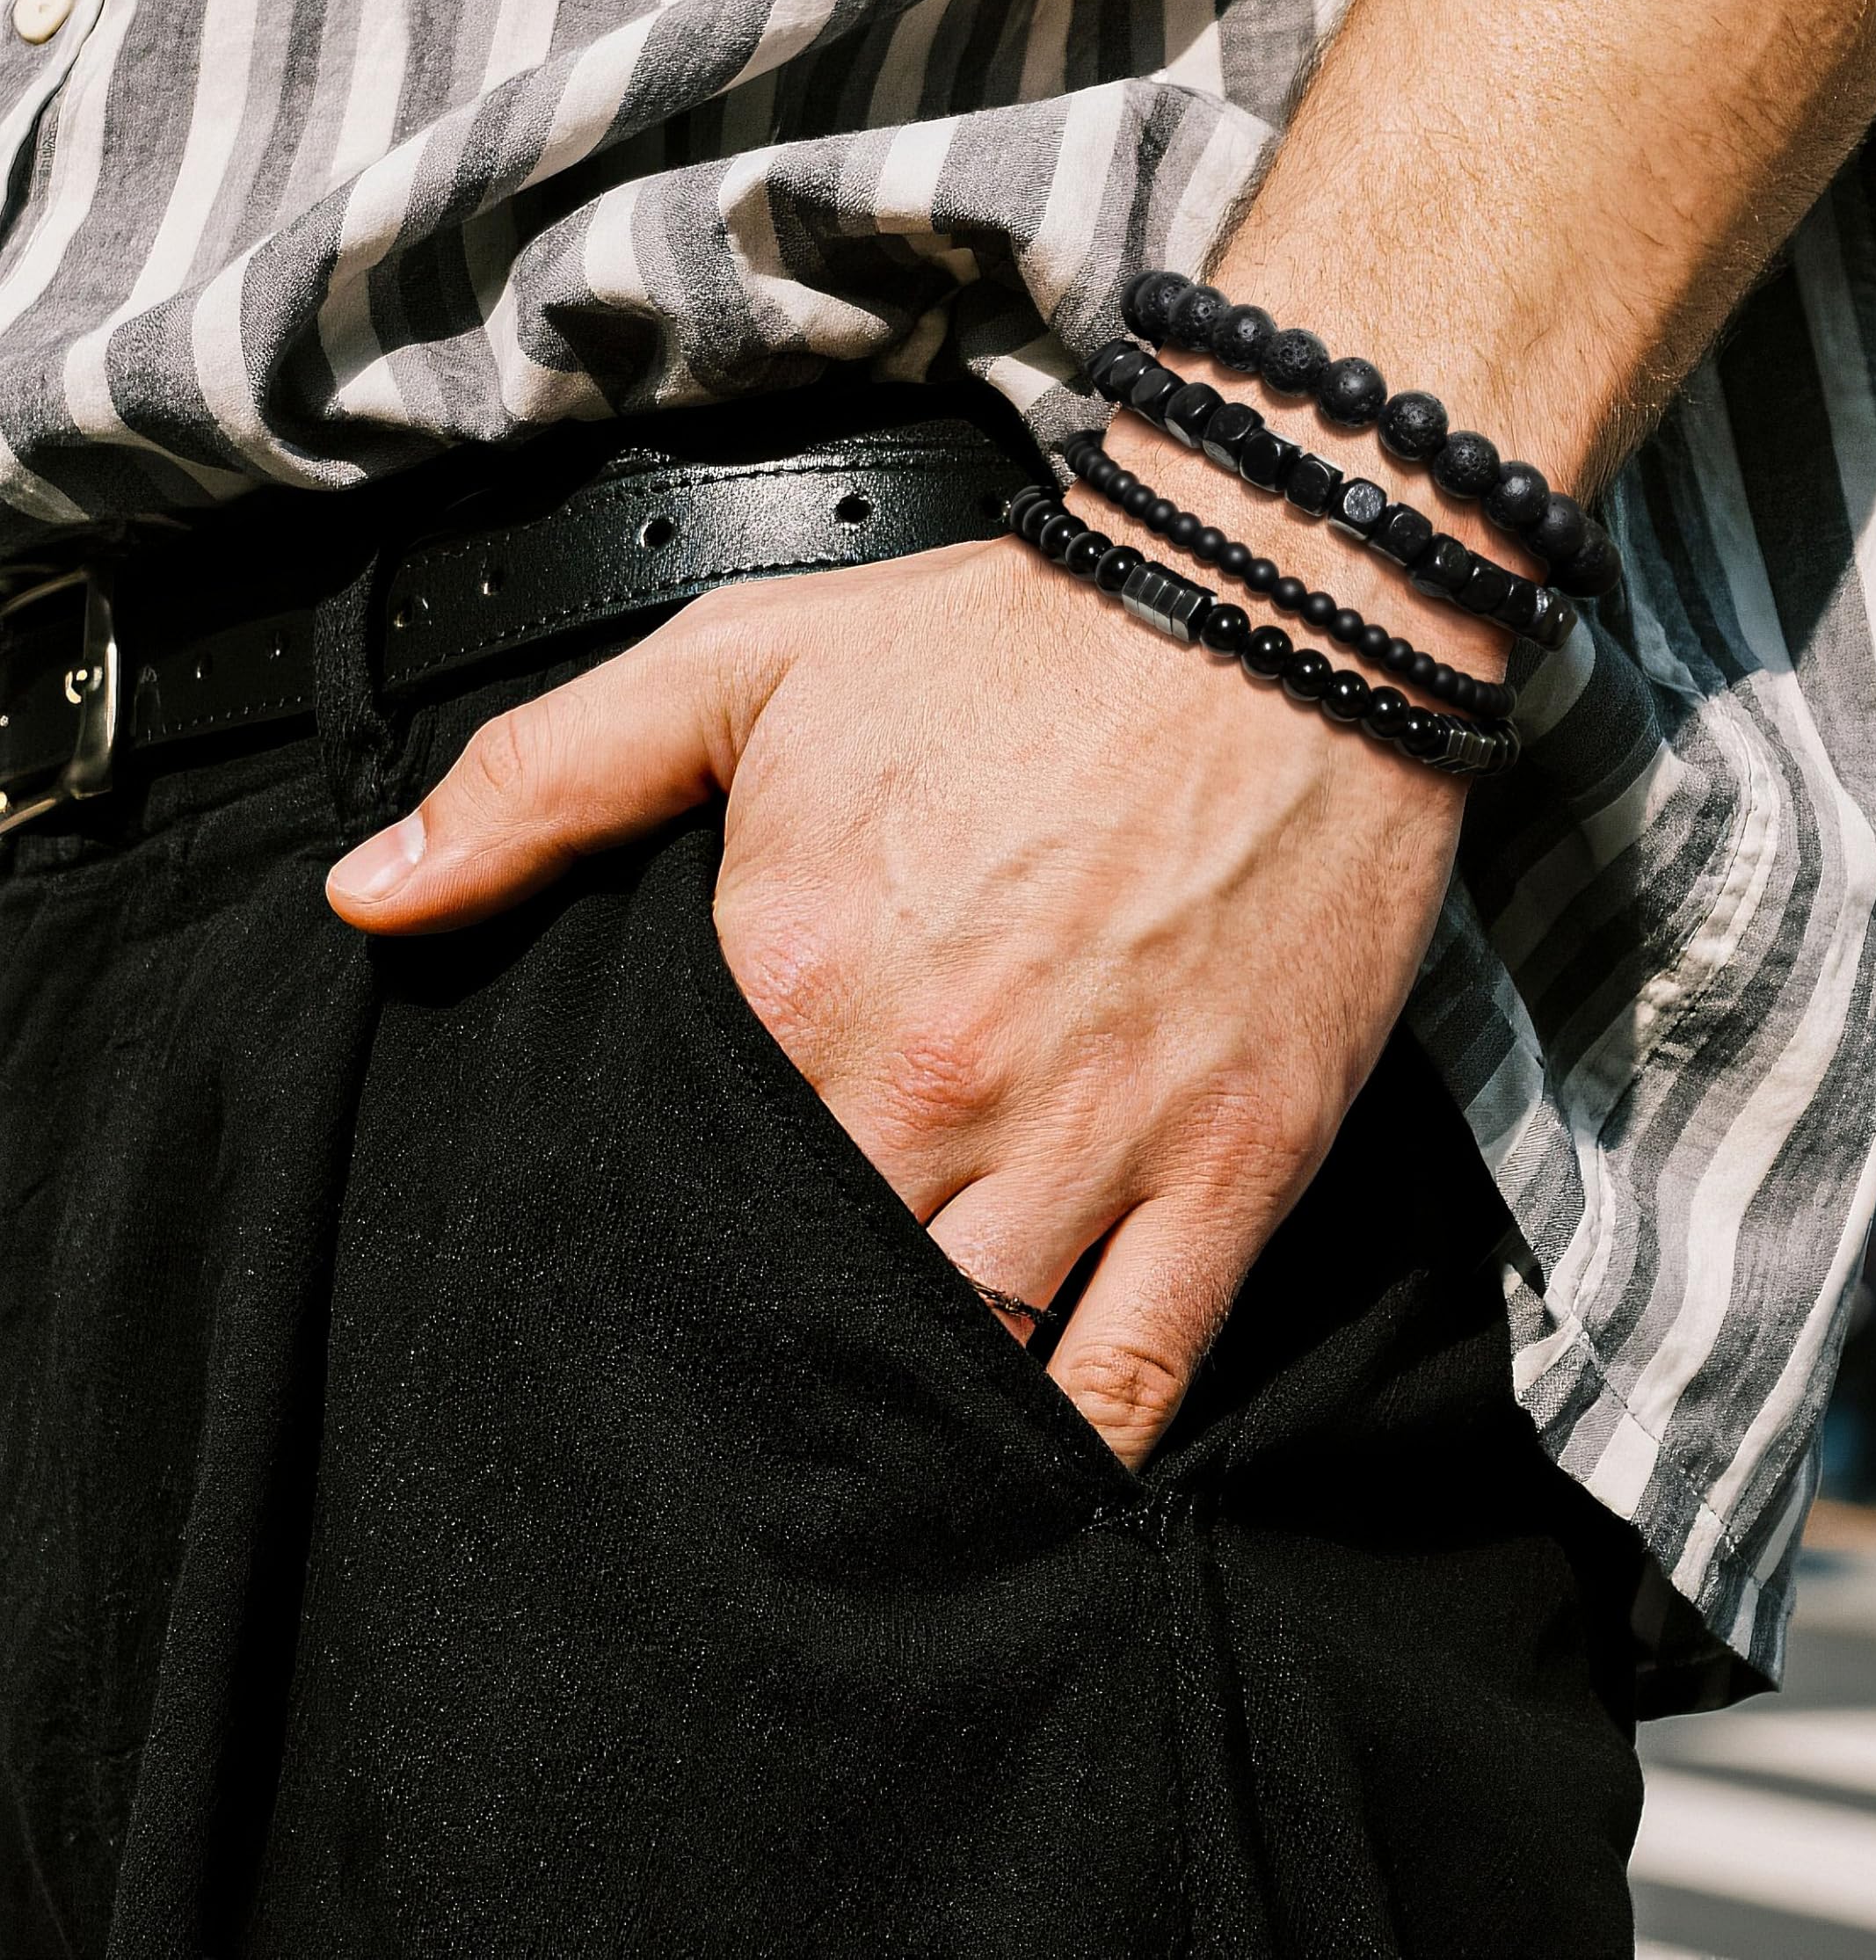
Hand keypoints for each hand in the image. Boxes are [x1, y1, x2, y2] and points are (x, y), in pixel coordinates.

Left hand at [326, 522, 1470, 1464]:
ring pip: (965, 1362)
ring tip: (863, 1458)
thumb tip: (372, 899)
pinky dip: (1072, 1456)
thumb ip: (545, 779)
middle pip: (815, 1294)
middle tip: (752, 1389)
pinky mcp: (1230, 1169)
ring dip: (906, 1421)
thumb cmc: (1011, 646)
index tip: (659, 1272)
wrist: (1271, 617)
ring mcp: (1092, 1142)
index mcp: (798, 978)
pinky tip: (1020, 1490)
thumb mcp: (744, 663)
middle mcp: (935, 1086)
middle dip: (775, 1348)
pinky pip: (1138, 1374)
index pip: (686, 1186)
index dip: (665, 1242)